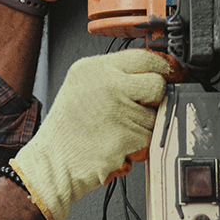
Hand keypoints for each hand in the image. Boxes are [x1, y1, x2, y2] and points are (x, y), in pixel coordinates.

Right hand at [8, 49, 175, 219]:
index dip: (160, 68)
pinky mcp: (128, 135)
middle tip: (137, 108)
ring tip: (117, 130)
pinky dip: (140, 144)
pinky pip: (151, 137)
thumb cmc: (65, 131)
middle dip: (154, 99)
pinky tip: (118, 143)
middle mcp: (107, 85)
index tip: (167, 76)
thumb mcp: (81, 88)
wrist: (52, 163)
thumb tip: (152, 74)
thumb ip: (113, 77)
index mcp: (93, 69)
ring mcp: (118, 110)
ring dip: (144, 126)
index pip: (144, 56)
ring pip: (156, 114)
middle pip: (157, 83)